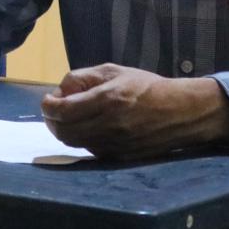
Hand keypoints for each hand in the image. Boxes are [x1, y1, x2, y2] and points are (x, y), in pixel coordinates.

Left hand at [40, 63, 228, 159]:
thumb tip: (60, 92)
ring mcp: (115, 145)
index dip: (48, 106)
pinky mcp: (120, 157)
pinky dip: (82, 139)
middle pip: (63, 132)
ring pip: (74, 143)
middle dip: (52, 120)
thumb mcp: (113, 71)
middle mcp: (109, 125)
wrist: (181, 112)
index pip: (63, 111)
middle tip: (54, 110)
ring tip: (71, 117)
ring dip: (65, 130)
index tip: (47, 100)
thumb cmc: (145, 86)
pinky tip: (88, 127)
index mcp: (108, 100)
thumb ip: (82, 78)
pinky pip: (90, 150)